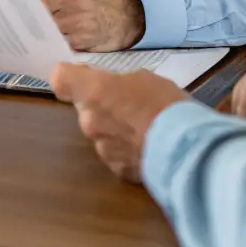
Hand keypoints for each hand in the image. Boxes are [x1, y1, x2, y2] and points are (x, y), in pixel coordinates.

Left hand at [28, 0, 145, 51]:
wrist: (128, 17)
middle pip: (36, 2)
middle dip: (18, 8)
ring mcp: (78, 18)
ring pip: (42, 22)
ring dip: (25, 26)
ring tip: (10, 26)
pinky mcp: (79, 39)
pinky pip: (53, 39)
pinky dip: (41, 40)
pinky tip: (30, 40)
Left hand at [50, 64, 188, 181]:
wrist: (185, 150)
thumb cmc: (164, 103)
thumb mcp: (145, 79)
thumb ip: (120, 84)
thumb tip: (115, 91)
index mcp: (94, 92)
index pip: (61, 79)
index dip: (71, 76)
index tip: (85, 75)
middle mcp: (89, 121)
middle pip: (85, 107)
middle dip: (102, 105)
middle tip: (130, 103)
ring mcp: (101, 149)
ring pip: (100, 132)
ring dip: (115, 129)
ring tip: (145, 128)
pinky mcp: (116, 170)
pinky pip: (116, 154)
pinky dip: (128, 150)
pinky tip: (149, 147)